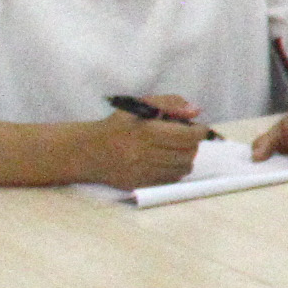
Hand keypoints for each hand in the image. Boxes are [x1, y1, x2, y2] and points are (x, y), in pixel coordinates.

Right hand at [90, 99, 204, 187]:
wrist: (88, 152)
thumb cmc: (118, 125)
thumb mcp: (140, 105)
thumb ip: (170, 103)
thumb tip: (195, 111)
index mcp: (146, 132)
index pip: (187, 136)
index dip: (199, 132)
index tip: (199, 128)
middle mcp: (145, 154)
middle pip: (188, 153)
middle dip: (192, 144)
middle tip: (186, 138)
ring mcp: (143, 172)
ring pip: (182, 169)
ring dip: (185, 158)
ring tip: (176, 149)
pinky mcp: (141, 184)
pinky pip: (171, 180)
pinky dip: (174, 170)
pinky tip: (165, 161)